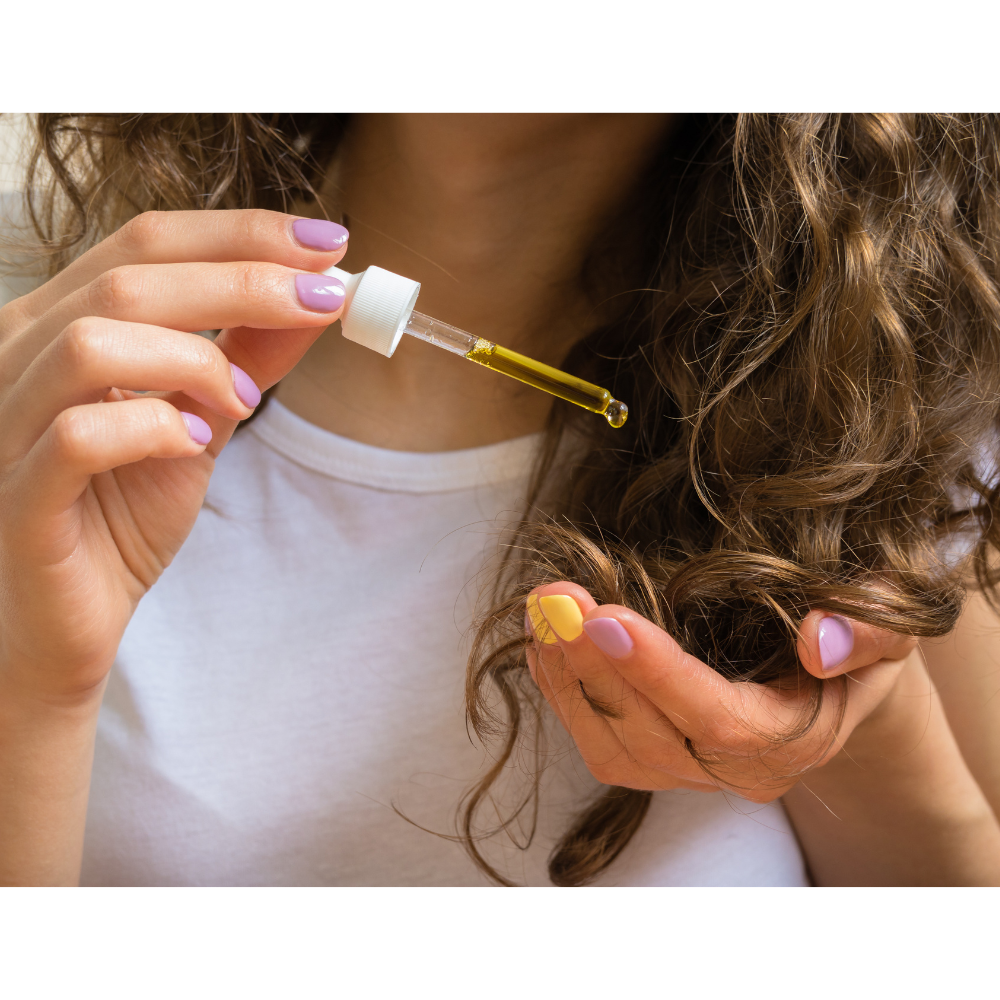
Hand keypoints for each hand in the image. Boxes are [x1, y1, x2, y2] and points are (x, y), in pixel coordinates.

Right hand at [0, 210, 348, 701]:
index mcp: (62, 323)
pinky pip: (79, 436)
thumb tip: (315, 300)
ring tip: (239, 400)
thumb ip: (246, 359)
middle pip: (130, 277)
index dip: (242, 233)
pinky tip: (191, 444)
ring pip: (93, 342)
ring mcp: (8, 423)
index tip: (328, 242)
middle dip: (245, 278)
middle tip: (325, 298)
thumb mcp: (200, 420)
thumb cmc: (122, 512)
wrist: (72, 616)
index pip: (149, 242)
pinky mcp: (18, 496)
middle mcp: (21, 356)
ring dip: (192, 359)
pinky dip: (152, 429)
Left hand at [525, 581, 916, 800]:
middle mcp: (738, 772)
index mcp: (796, 740)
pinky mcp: (656, 760)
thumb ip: (867, 632)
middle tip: (555, 597)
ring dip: (566, 678)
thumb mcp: (889, 624)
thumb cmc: (858, 642)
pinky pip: (597, 741)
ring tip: (542, 610)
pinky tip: (544, 642)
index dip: (657, 672)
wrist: (835, 677)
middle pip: (651, 735)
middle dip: (593, 665)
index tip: (606, 617)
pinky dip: (561, 691)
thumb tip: (816, 640)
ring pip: (612, 747)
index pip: (718, 721)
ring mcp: (691, 773)